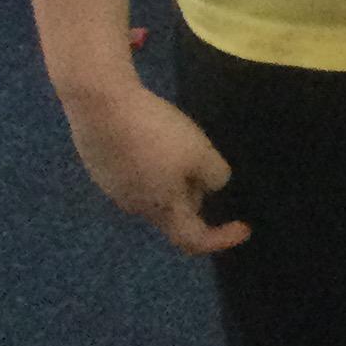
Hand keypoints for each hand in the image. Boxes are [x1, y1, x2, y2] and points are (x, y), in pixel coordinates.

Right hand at [62, 80, 248, 255]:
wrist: (101, 106)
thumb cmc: (156, 134)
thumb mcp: (200, 153)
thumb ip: (214, 176)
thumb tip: (211, 186)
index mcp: (161, 209)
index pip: (193, 240)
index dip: (221, 238)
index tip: (244, 227)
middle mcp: (134, 207)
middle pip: (174, 212)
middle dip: (195, 193)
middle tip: (206, 162)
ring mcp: (113, 188)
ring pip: (155, 192)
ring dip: (174, 177)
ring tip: (181, 142)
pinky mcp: (101, 167)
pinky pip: (137, 173)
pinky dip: (153, 163)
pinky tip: (154, 135)